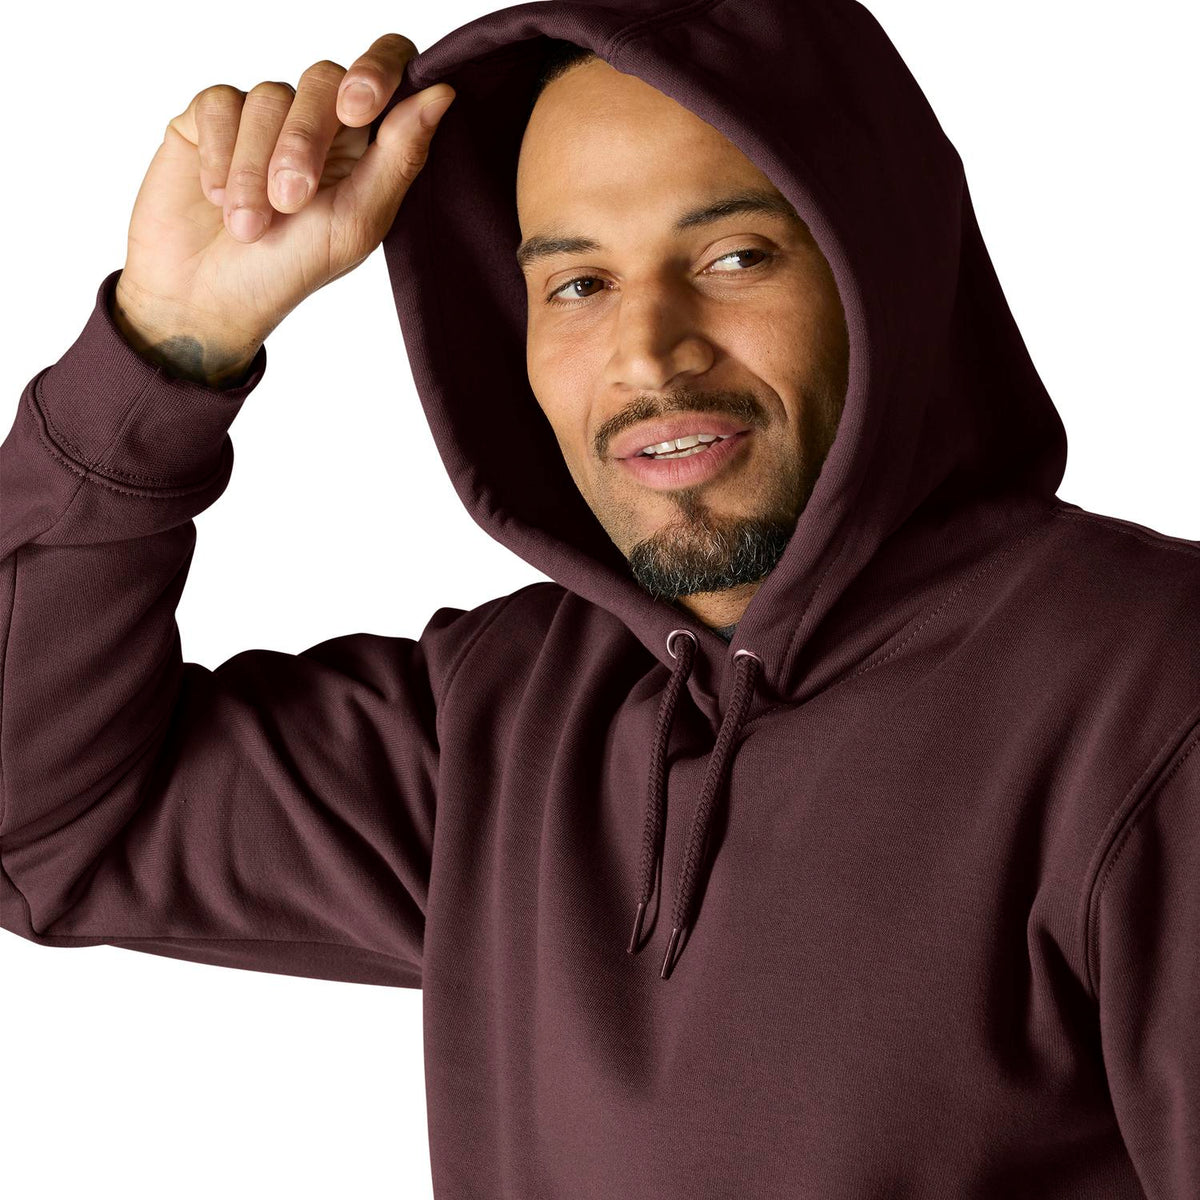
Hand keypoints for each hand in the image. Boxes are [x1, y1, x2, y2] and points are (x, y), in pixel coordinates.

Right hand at [112, 33, 453, 385]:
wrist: (207, 299)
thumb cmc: (289, 270)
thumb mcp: (355, 223)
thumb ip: (399, 157)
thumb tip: (443, 92)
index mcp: (365, 145)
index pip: (388, 69)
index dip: (377, 70)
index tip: (357, 109)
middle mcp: (318, 122)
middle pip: (323, 78)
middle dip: (305, 140)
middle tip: (290, 201)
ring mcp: (263, 116)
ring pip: (269, 95)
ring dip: (255, 167)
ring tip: (247, 224)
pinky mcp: (211, 116)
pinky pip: (220, 102)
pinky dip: (221, 154)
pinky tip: (216, 196)